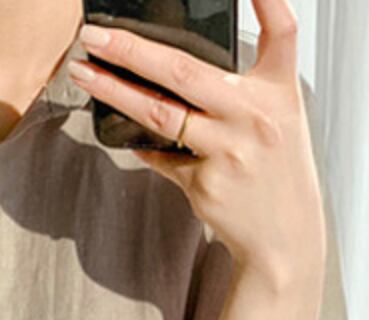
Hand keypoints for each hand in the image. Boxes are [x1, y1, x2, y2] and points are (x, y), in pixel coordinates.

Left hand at [70, 0, 324, 290]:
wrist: (285, 238)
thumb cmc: (277, 173)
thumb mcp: (278, 120)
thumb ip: (240, 91)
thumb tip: (176, 70)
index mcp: (278, 92)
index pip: (281, 32)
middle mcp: (255, 117)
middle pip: (184, 71)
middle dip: (132, 49)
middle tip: (94, 36)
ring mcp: (228, 152)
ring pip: (159, 113)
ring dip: (114, 91)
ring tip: (84, 73)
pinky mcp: (205, 184)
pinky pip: (161, 156)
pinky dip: (141, 144)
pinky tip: (123, 135)